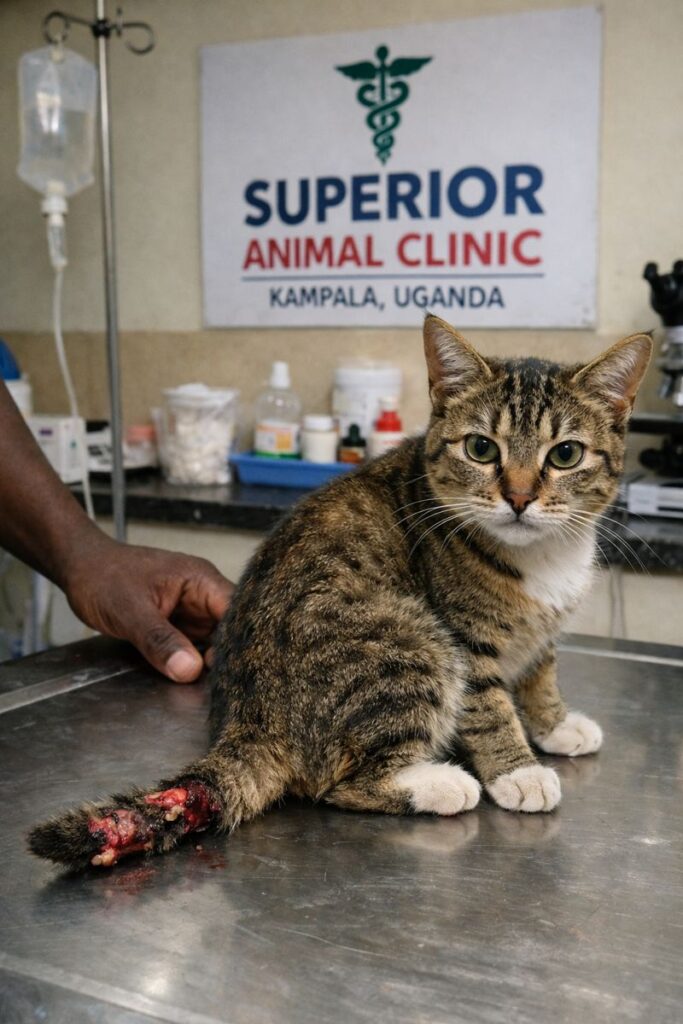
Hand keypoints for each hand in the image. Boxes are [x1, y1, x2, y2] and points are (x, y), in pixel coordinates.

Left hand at [63, 538, 233, 681]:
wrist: (81, 571)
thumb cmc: (104, 577)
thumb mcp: (130, 611)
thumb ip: (159, 640)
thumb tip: (190, 669)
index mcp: (201, 580)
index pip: (236, 610)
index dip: (239, 639)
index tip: (233, 669)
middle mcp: (203, 595)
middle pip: (231, 629)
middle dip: (229, 655)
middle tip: (222, 683)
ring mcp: (192, 612)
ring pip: (215, 642)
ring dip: (213, 662)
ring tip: (211, 685)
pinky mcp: (180, 626)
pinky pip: (195, 647)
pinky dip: (195, 663)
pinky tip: (193, 679)